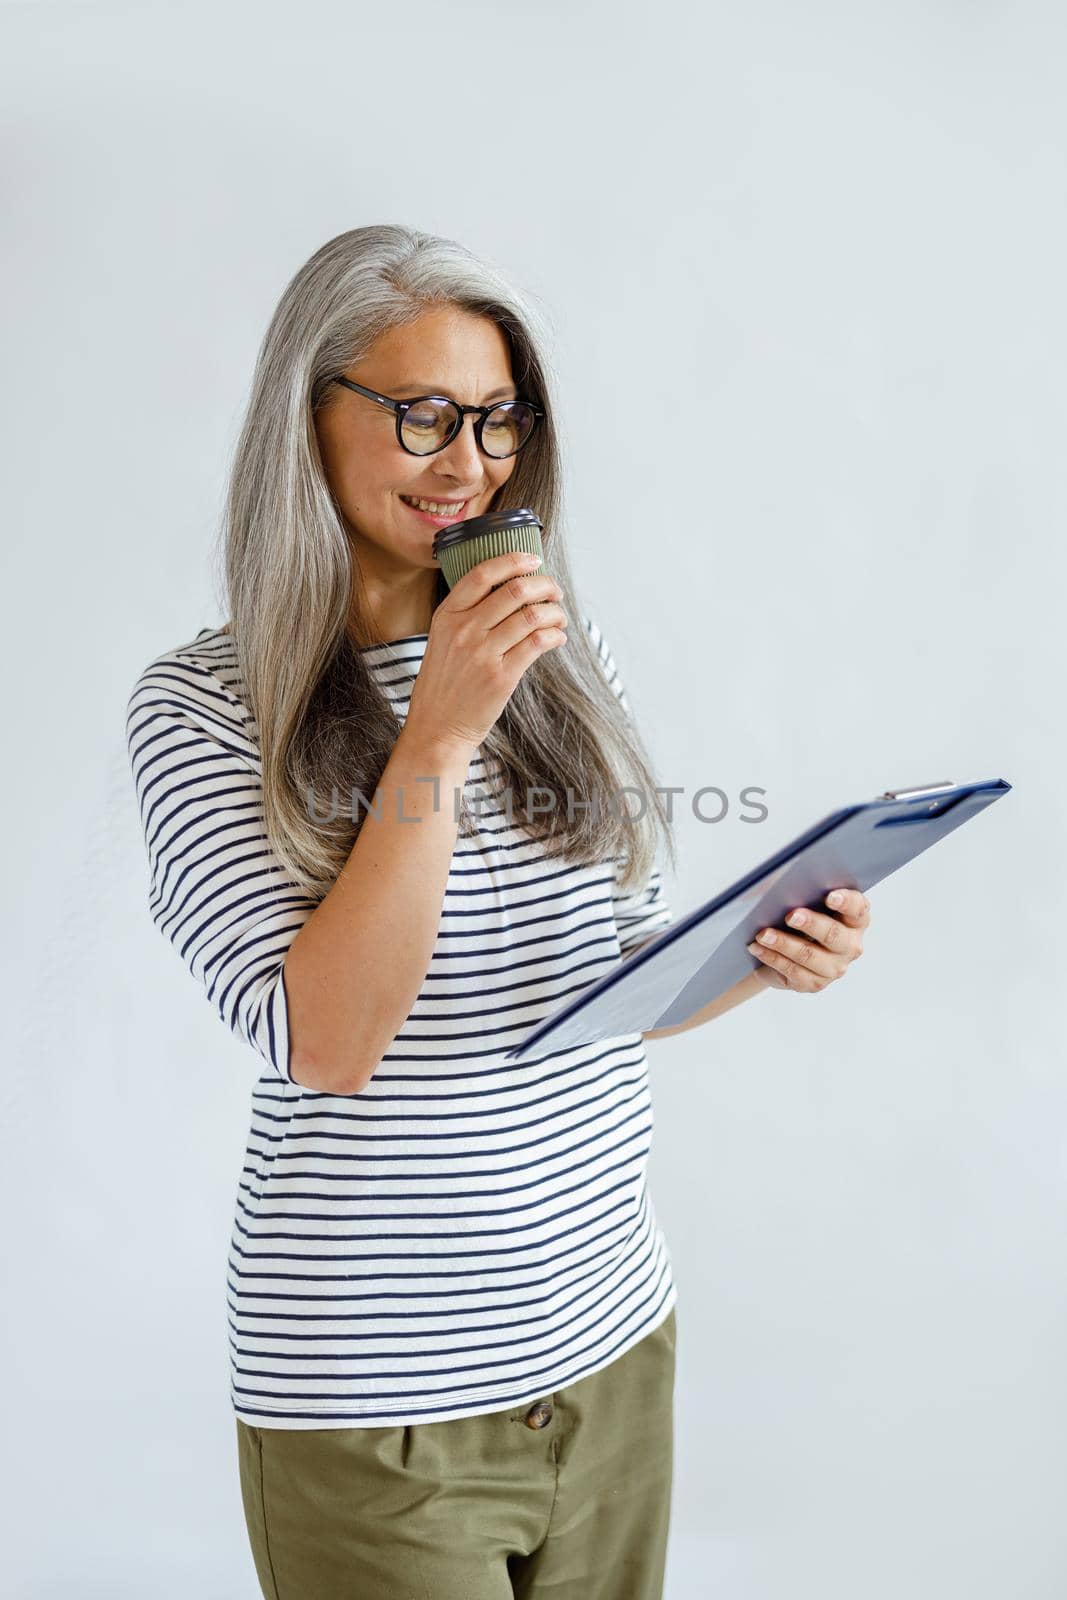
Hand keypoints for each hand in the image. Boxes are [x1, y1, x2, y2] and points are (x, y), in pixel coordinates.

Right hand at [404, 550, 567, 753]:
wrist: (437, 728)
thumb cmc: (444, 684)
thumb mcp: (442, 640)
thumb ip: (467, 614)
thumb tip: (510, 589)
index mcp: (447, 616)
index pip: (482, 573)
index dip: (513, 560)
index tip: (533, 559)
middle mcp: (464, 630)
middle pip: (514, 590)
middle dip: (544, 585)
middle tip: (555, 591)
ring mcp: (483, 653)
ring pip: (532, 615)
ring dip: (555, 612)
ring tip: (559, 617)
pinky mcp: (502, 676)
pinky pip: (538, 643)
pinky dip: (555, 635)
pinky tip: (557, 637)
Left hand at [746, 888, 868, 992]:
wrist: (786, 953)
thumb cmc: (800, 921)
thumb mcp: (807, 905)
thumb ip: (805, 895)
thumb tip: (779, 885)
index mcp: (855, 920)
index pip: (857, 908)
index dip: (846, 902)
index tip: (830, 896)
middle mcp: (850, 945)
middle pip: (833, 934)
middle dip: (811, 924)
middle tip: (791, 916)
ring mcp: (834, 968)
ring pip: (809, 955)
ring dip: (783, 943)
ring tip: (763, 934)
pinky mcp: (815, 983)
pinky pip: (793, 971)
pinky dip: (772, 957)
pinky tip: (758, 948)